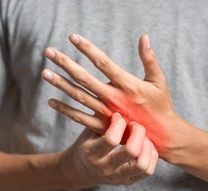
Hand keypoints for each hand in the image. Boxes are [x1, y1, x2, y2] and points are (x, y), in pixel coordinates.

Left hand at [42, 33, 179, 156]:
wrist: (162, 137)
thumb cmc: (161, 106)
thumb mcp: (158, 81)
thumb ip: (149, 59)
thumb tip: (143, 36)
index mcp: (128, 84)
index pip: (103, 62)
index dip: (87, 48)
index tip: (72, 37)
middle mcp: (114, 98)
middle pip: (85, 78)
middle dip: (66, 63)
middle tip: (49, 51)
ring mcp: (107, 114)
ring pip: (79, 96)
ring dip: (61, 84)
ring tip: (45, 72)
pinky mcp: (103, 127)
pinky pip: (80, 118)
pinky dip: (65, 110)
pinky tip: (51, 102)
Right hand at [62, 112, 158, 188]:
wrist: (81, 171)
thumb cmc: (86, 143)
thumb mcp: (88, 129)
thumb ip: (101, 115)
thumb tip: (114, 85)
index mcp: (92, 153)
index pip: (111, 139)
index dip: (119, 123)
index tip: (118, 116)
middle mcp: (105, 168)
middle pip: (131, 151)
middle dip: (138, 132)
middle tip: (135, 124)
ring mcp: (118, 177)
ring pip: (143, 165)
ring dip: (147, 147)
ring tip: (143, 137)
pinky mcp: (128, 181)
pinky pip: (147, 171)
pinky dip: (150, 156)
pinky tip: (146, 145)